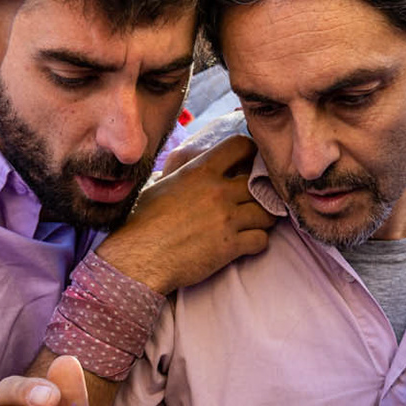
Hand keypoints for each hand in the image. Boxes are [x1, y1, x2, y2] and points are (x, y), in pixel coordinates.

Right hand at [97, 135, 275, 295]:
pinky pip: (262, 239)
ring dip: (263, 218)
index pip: (241, 146)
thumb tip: (184, 166)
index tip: (249, 164)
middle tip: (254, 200)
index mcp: (199, 171)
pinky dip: (257, 242)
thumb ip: (183, 174)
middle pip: (260, 184)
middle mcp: (218, 191)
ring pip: (267, 213)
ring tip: (252, 223)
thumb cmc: (141, 222)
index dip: (250, 154)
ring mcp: (227, 219)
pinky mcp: (230, 246)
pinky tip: (246, 243)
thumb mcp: (160, 185)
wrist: (138, 258)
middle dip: (261, 192)